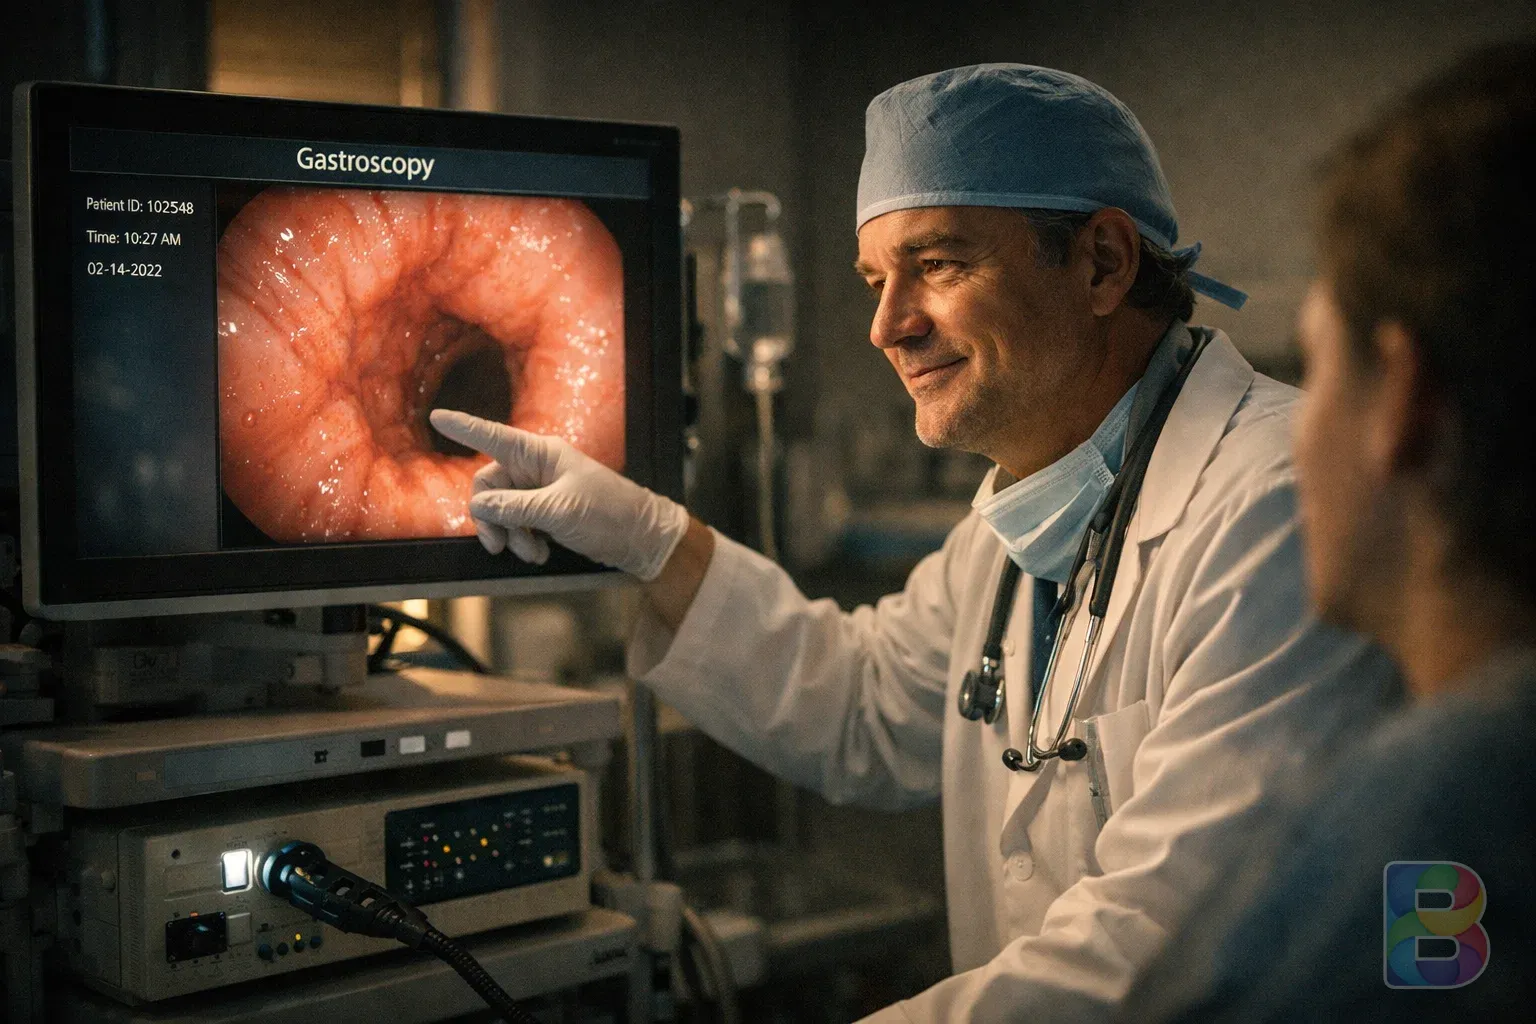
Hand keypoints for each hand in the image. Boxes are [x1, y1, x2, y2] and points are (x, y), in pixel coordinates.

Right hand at [429, 409, 690, 581]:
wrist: (641, 539)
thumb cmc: (609, 514)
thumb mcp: (560, 511)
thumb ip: (516, 507)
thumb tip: (481, 505)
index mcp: (541, 454)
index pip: (493, 437)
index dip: (464, 427)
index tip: (437, 417)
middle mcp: (537, 469)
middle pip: (489, 486)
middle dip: (492, 518)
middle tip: (500, 545)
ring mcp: (540, 492)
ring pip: (501, 510)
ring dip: (510, 535)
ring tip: (533, 553)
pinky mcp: (546, 513)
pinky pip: (517, 524)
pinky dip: (522, 541)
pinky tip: (540, 553)